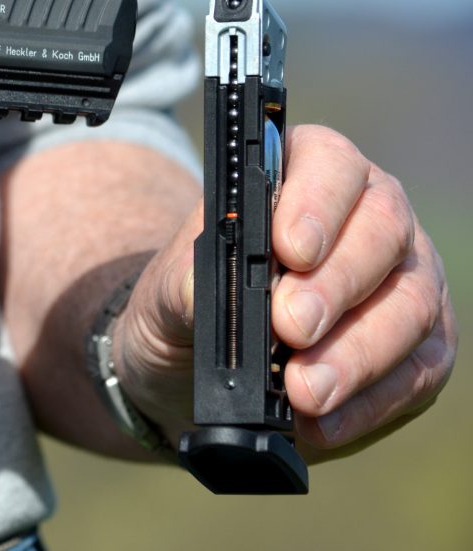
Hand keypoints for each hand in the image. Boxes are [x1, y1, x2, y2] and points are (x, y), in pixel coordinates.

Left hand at [114, 125, 456, 455]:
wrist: (193, 367)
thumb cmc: (187, 304)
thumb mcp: (166, 291)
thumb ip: (181, 285)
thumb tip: (198, 289)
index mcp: (306, 176)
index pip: (329, 165)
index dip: (316, 202)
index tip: (288, 249)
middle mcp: (369, 219)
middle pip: (382, 232)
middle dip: (335, 284)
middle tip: (291, 327)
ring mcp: (403, 283)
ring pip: (409, 306)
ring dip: (355, 354)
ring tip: (303, 390)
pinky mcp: (419, 350)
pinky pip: (415, 373)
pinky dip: (367, 402)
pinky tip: (322, 420)